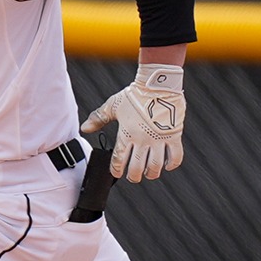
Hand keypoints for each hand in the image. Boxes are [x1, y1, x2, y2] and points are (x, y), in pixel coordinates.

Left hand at [81, 64, 185, 181]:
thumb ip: (98, 118)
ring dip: (151, 173)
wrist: (158, 84)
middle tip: (133, 176)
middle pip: (137, 168)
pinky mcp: (174, 135)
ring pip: (156, 166)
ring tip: (149, 173)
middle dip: (133, 176)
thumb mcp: (113, 105)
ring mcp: (159, 139)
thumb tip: (85, 128)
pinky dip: (172, 164)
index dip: (116, 170)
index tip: (116, 172)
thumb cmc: (135, 94)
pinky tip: (167, 165)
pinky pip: (176, 156)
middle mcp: (143, 139)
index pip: (119, 160)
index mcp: (127, 134)